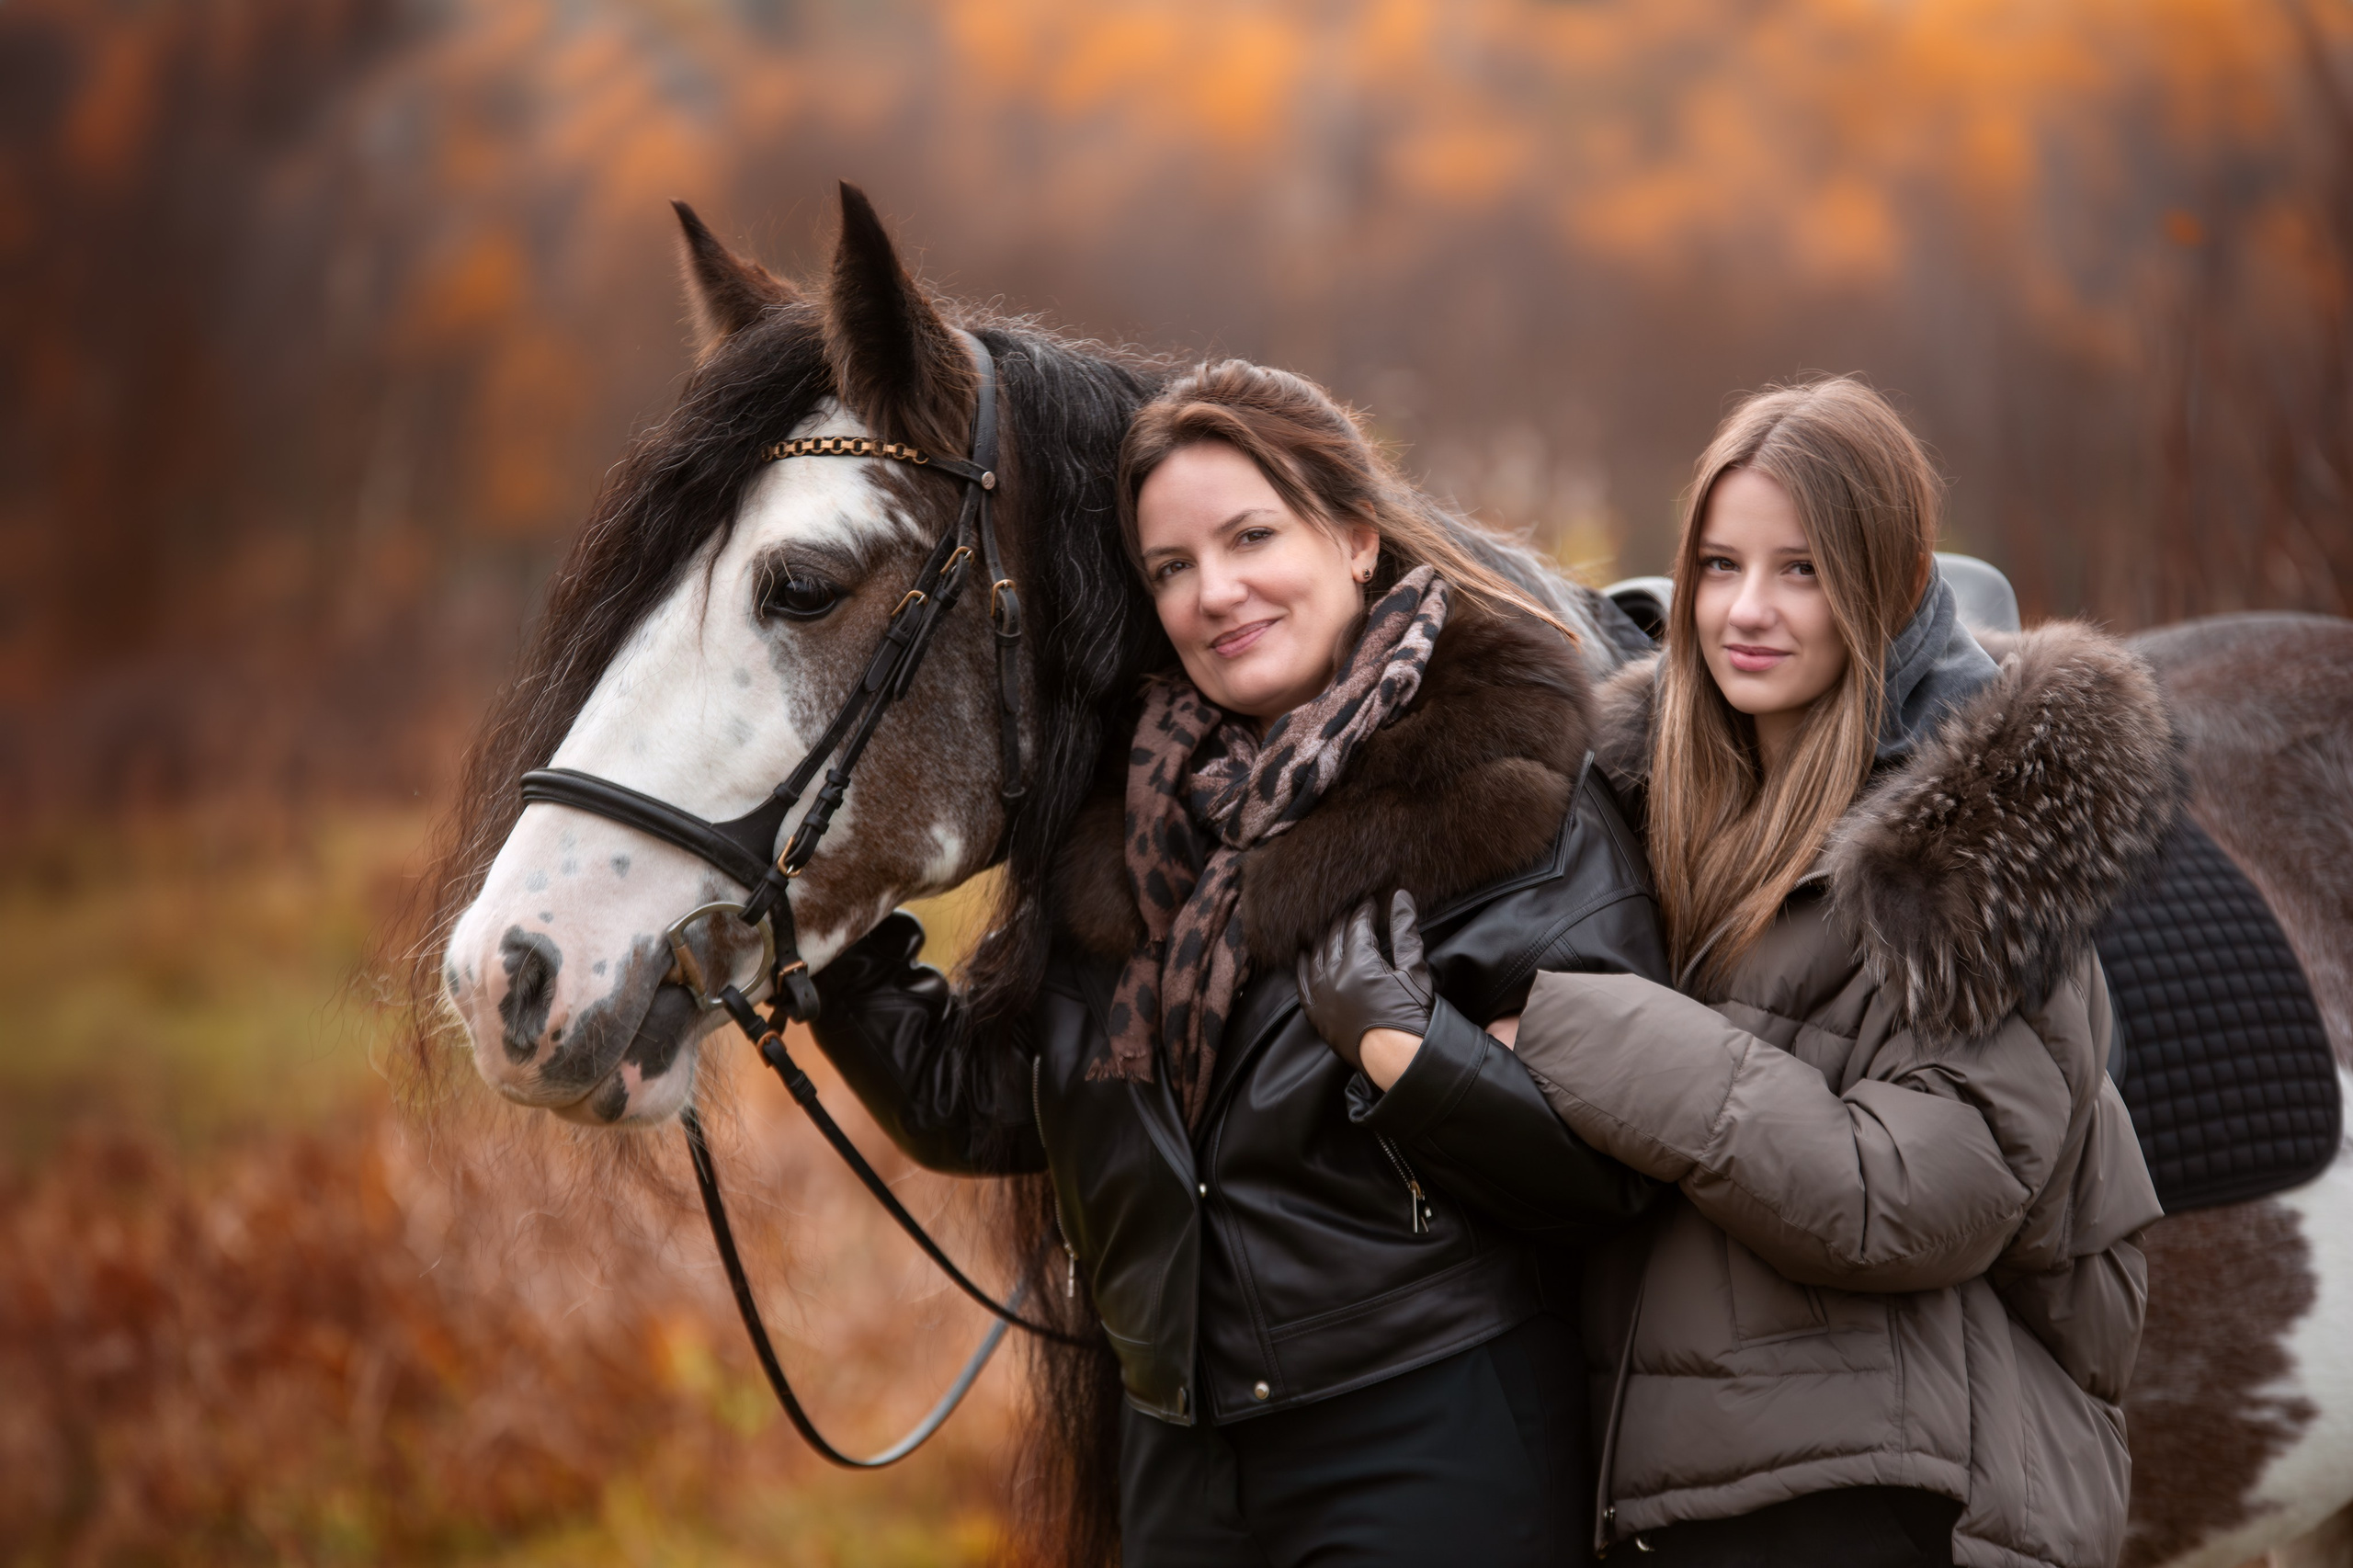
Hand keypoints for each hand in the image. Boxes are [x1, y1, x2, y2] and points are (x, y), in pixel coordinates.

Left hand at [1297, 889, 1435, 1079]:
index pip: (1356, 925)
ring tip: (1332, 927)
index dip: (1363, 910)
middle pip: (1333, 936)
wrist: (1400, 1060)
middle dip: (1343, 920)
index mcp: (1360, 964)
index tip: (1369, 902)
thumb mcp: (1413, 970)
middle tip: (1351, 910)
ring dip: (1323, 937)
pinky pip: (1302, 983)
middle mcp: (1334, 977)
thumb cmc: (1412, 1016)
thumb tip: (1400, 896)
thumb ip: (1405, 931)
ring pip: (1315, 955)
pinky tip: (1305, 953)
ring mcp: (1321, 996)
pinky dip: (1302, 965)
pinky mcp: (1316, 1014)